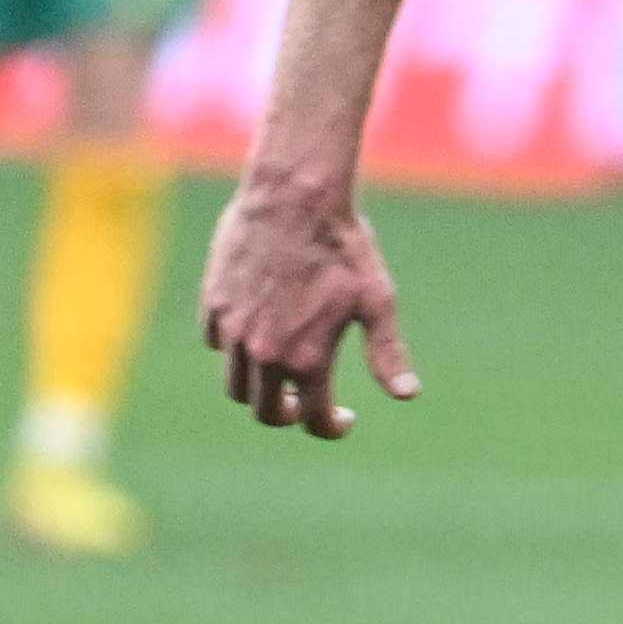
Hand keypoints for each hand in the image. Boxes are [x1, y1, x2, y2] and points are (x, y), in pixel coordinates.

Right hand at [201, 173, 416, 437]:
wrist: (294, 195)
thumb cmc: (344, 246)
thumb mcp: (377, 301)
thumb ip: (387, 354)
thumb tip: (408, 396)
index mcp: (308, 359)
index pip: (313, 420)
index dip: (331, 428)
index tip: (343, 418)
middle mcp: (265, 352)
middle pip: (266, 413)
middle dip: (289, 416)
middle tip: (306, 403)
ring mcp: (233, 329)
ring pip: (236, 386)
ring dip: (259, 389)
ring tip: (281, 373)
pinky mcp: (213, 304)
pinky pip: (217, 344)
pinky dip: (235, 350)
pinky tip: (258, 332)